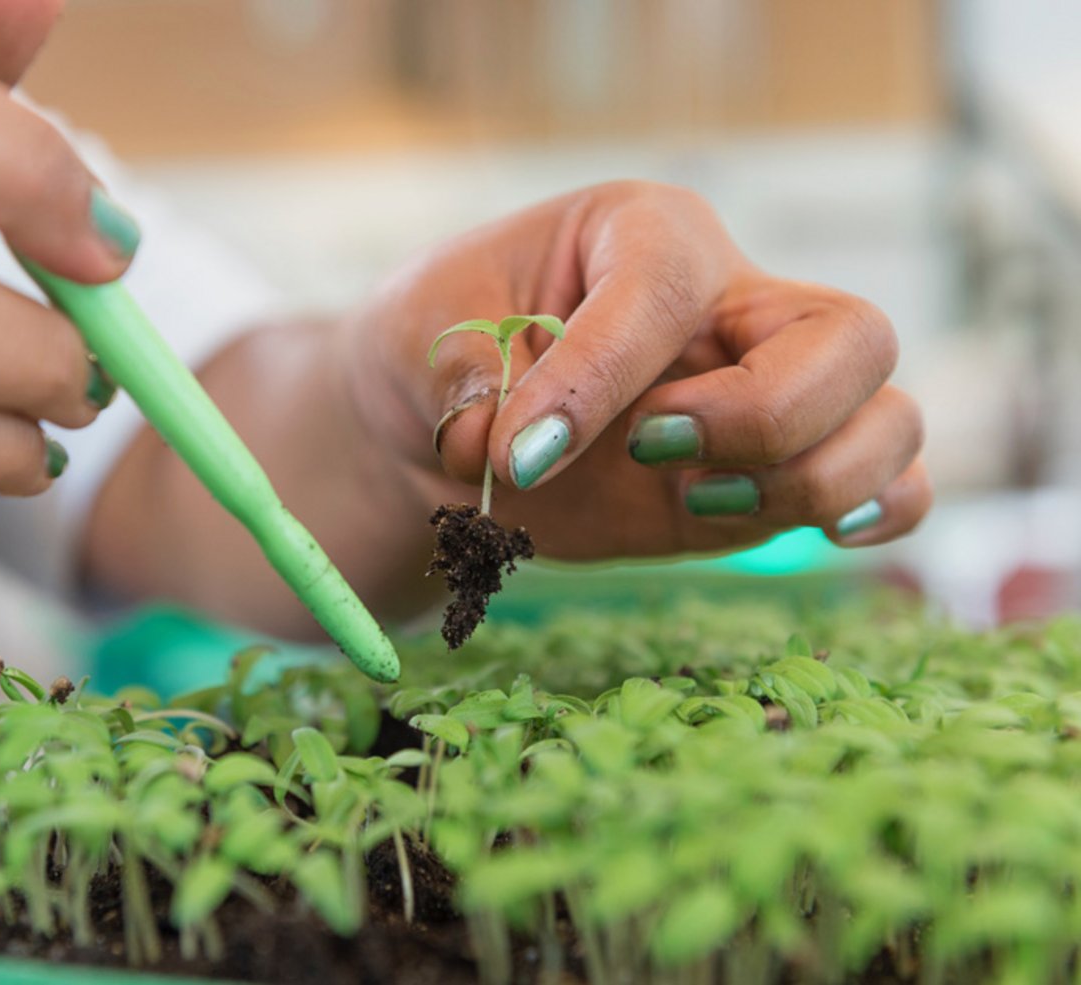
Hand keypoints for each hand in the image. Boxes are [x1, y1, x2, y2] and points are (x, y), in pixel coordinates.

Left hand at [349, 181, 929, 561]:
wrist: (452, 422)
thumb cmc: (441, 348)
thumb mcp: (420, 337)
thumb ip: (458, 380)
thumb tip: (496, 442)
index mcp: (646, 234)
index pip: (669, 287)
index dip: (605, 374)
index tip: (520, 455)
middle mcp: (733, 304)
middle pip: (851, 336)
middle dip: (761, 415)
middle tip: (648, 451)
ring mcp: (765, 392)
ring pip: (889, 417)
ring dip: (810, 479)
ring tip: (695, 499)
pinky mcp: (768, 475)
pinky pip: (892, 484)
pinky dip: (876, 510)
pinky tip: (810, 528)